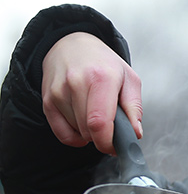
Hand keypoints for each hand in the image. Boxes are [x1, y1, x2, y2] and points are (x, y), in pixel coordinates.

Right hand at [41, 32, 142, 154]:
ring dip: (89, 132)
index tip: (116, 147)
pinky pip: (61, 133)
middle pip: (88, 130)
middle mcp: (76, 83)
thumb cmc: (104, 64)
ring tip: (95, 112)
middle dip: (103, 136)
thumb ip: (134, 108)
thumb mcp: (129, 79)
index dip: (108, 143)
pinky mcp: (47, 100)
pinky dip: (74, 136)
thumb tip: (135, 134)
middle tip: (111, 126)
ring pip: (77, 132)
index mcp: (101, 78)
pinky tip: (82, 124)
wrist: (72, 46)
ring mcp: (58, 92)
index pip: (100, 122)